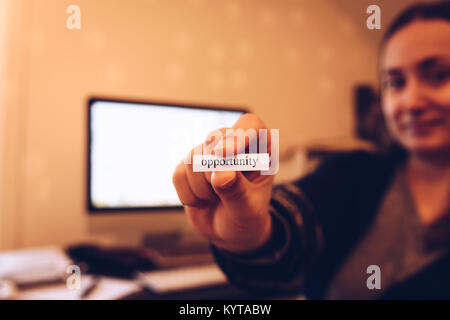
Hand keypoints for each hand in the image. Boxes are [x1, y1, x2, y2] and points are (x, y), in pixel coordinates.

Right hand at [172, 113, 274, 253]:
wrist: (229, 231)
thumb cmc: (247, 217)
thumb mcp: (248, 209)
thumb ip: (237, 191)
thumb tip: (220, 173)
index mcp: (260, 148)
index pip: (250, 125)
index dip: (237, 135)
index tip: (225, 153)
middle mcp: (233, 144)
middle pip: (215, 140)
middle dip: (214, 171)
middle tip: (222, 192)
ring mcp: (208, 153)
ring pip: (193, 159)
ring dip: (202, 188)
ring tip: (216, 199)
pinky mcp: (188, 166)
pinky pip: (178, 174)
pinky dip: (188, 194)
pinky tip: (202, 200)